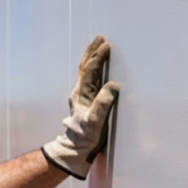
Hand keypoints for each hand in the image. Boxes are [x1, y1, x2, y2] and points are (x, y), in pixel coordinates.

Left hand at [42, 35, 120, 179]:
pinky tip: (98, 67)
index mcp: (81, 94)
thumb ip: (102, 103)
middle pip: (85, 66)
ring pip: (86, 71)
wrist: (75, 149)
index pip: (89, 71)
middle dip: (92, 51)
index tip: (106, 45)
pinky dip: (94, 68)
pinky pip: (90, 79)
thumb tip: (112, 85)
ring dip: (92, 57)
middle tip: (100, 37)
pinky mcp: (86, 100)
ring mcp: (81, 96)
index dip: (97, 57)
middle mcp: (79, 92)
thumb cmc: (85, 137)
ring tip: (99, 45)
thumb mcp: (94, 122)